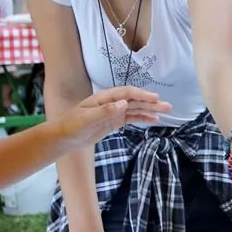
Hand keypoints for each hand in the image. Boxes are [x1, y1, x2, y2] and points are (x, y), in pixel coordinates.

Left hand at [54, 87, 170, 148]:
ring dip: (150, 110)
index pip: (126, 93)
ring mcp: (113, 112)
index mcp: (104, 98)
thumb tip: (124, 103)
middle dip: (150, 103)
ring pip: (135, 109)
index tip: (155, 98)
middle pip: (134, 100)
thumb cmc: (72, 126)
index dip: (141, 95)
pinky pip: (131, 118)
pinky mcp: (113, 122)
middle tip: (167, 106)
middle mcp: (111, 103)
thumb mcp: (87, 119)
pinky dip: (142, 118)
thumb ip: (106, 111)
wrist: (63, 138)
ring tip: (166, 112)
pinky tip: (153, 120)